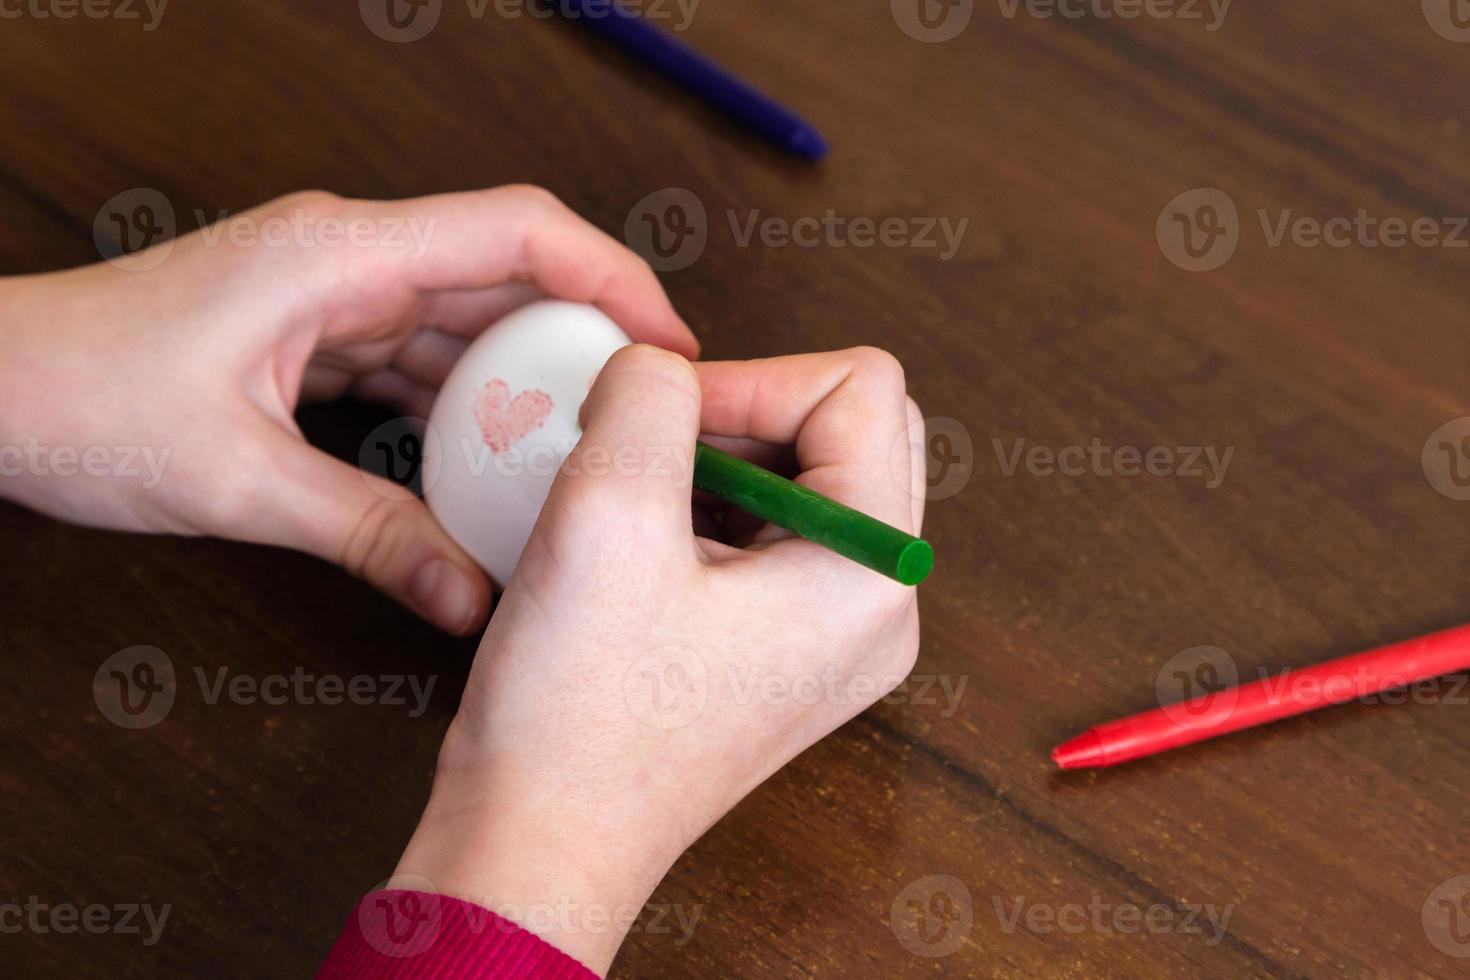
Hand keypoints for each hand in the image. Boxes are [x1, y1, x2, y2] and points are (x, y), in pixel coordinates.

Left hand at [0, 187, 696, 633]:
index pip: (518, 230)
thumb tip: (471, 597)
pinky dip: (465, 408)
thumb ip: (370, 534)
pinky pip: (420, 358)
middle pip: (508, 274)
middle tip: (643, 417)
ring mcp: (333, 291)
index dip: (613, 276)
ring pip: (468, 321)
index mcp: (341, 254)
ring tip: (582, 451)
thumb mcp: (237, 482)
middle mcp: (348, 256)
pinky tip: (493, 464)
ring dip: (525, 380)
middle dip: (585, 338)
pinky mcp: (316, 330)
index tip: (670, 345)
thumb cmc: (75, 397)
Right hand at [394, 345, 924, 973]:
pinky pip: (776, 534)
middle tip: (654, 447)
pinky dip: (710, 508)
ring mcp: (837, 632)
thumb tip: (658, 365)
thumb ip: (649, 392)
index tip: (655, 420)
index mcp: (872, 571)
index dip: (747, 378)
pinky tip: (641, 539)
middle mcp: (878, 604)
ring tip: (638, 498)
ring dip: (721, 460)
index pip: (860, 387)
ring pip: (811, 474)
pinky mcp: (787, 648)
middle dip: (747, 412)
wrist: (542, 843)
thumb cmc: (579, 718)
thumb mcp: (608, 512)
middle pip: (853, 426)